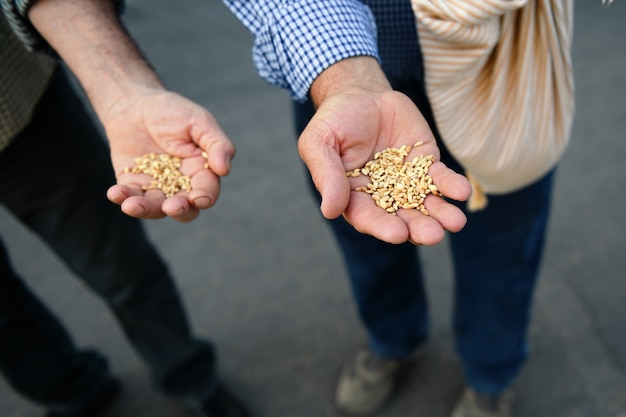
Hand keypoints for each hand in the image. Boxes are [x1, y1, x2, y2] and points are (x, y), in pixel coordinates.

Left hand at [103, 89, 234, 222]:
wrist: (136, 103)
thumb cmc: (174, 111)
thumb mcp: (200, 121)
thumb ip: (217, 144)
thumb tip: (225, 170)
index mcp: (202, 173)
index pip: (207, 191)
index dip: (204, 197)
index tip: (198, 198)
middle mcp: (181, 186)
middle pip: (184, 209)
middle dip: (178, 210)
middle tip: (170, 207)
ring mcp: (156, 187)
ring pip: (154, 208)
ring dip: (144, 209)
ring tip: (132, 205)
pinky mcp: (132, 184)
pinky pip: (129, 196)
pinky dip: (122, 197)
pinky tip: (115, 193)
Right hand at [299, 57, 470, 244]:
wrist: (360, 94)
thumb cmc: (334, 121)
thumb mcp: (319, 143)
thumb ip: (327, 175)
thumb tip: (330, 211)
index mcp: (353, 197)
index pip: (368, 217)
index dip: (382, 226)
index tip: (398, 233)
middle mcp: (383, 196)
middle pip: (402, 217)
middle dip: (419, 228)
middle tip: (433, 235)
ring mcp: (407, 181)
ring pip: (425, 203)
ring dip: (441, 214)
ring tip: (455, 222)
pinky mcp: (426, 163)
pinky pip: (440, 177)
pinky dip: (452, 185)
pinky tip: (462, 191)